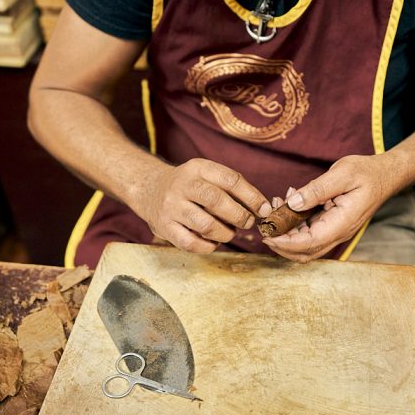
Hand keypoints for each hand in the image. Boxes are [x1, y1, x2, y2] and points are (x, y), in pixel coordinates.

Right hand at [131, 158, 271, 252]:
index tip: (265, 209)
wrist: (149, 189)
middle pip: (217, 201)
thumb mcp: (207, 175)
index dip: (252, 196)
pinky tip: (213, 242)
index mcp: (197, 168)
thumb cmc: (190, 186)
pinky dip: (208, 246)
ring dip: (225, 233)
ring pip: (206, 225)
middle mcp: (182, 185)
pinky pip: (192, 243)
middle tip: (248, 223)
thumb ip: (232, 187)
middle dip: (240, 216)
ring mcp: (171, 207)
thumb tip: (263, 208)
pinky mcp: (164, 227)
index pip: (230, 180)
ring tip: (229, 232)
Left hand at [263, 155, 389, 261]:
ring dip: (286, 233)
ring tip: (275, 207)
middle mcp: (338, 232)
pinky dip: (294, 223)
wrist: (385, 175)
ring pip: (305, 245)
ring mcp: (335, 230)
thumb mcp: (342, 174)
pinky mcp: (331, 224)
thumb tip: (293, 202)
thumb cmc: (367, 173)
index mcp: (342, 223)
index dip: (286, 243)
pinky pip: (309, 232)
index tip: (267, 235)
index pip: (310, 243)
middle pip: (304, 252)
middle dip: (281, 243)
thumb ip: (317, 189)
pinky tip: (288, 202)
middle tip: (264, 224)